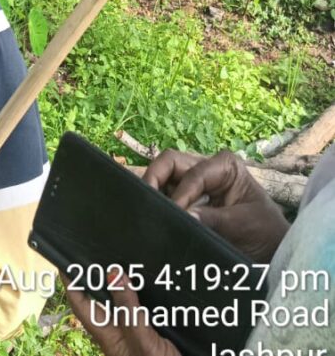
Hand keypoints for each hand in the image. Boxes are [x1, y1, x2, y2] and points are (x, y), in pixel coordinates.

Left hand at [64, 272, 180, 355]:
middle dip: (97, 280)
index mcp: (106, 335)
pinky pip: (141, 313)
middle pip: (99, 302)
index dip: (71, 282)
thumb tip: (113, 273)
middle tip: (99, 255)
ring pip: (122, 306)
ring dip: (122, 286)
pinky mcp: (150, 339)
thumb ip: (129, 309)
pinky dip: (143, 298)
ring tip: (125, 264)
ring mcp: (133, 337)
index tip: (65, 261)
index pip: (80, 303)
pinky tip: (152, 288)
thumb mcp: (143, 339)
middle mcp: (116, 334)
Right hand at [143, 150, 288, 261]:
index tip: (176, 215)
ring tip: (147, 210)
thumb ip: (212, 218)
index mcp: (225, 166)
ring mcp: (193, 182)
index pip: (192, 174)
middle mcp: (206, 168)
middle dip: (154, 179)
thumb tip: (183, 214)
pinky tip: (152, 215)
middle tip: (145, 201)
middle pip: (169, 164)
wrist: (269, 251)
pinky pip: (163, 193)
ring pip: (162, 176)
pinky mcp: (185, 198)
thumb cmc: (264, 232)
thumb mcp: (241, 224)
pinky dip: (156, 202)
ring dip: (153, 191)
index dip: (181, 193)